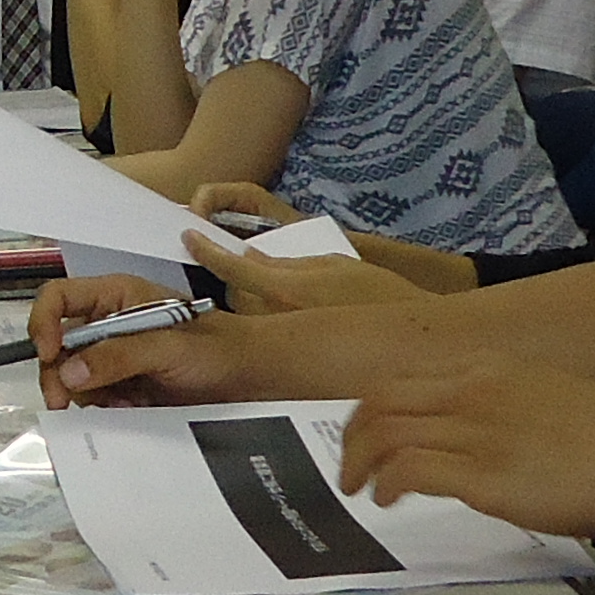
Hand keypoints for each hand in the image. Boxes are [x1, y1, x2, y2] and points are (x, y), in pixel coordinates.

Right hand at [32, 266, 312, 405]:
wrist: (254, 380)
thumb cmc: (218, 349)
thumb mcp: (168, 347)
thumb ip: (118, 356)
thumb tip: (68, 372)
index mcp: (115, 297)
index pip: (58, 298)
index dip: (43, 322)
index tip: (48, 353)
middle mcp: (108, 324)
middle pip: (57, 345)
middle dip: (57, 373)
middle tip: (62, 403)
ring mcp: (114, 358)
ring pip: (71, 377)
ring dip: (83, 397)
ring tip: (116, 406)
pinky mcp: (124, 387)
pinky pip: (94, 401)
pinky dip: (103, 411)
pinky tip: (127, 411)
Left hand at [182, 217, 421, 316]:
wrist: (405, 338)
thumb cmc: (374, 294)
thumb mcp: (332, 264)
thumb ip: (286, 262)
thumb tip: (249, 260)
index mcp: (284, 288)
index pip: (231, 266)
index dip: (206, 250)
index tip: (189, 236)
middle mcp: (276, 316)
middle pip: (231, 294)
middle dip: (229, 276)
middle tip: (230, 260)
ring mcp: (281, 339)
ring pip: (244, 314)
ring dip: (246, 299)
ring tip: (269, 291)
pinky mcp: (290, 357)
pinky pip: (263, 333)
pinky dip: (262, 320)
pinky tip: (280, 315)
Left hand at [339, 361, 594, 541]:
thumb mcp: (541, 396)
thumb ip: (498, 406)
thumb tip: (472, 435)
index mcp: (484, 370)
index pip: (397, 381)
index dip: (366, 412)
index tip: (363, 438)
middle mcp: (470, 392)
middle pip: (377, 404)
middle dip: (352, 440)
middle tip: (350, 471)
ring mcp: (475, 431)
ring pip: (385, 435)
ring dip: (361, 465)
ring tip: (362, 490)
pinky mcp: (484, 475)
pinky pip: (410, 471)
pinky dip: (388, 485)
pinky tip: (390, 501)